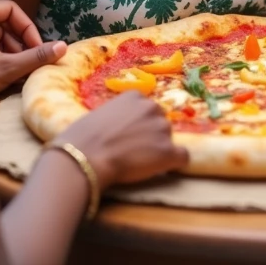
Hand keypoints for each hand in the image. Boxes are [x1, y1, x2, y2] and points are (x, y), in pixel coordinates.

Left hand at [0, 0, 66, 98]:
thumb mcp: (6, 68)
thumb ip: (35, 57)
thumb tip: (63, 48)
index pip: (10, 9)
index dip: (26, 27)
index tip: (36, 47)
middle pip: (4, 25)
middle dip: (20, 45)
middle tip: (31, 63)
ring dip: (12, 55)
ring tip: (21, 75)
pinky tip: (7, 79)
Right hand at [61, 91, 188, 188]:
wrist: (85, 156)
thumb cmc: (83, 137)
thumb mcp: (100, 114)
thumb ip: (117, 115)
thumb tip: (117, 126)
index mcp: (135, 96)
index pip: (147, 109)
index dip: (140, 124)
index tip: (131, 135)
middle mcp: (152, 107)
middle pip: (160, 121)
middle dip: (152, 134)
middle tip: (135, 150)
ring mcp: (162, 128)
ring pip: (170, 139)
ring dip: (160, 149)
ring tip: (141, 162)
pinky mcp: (168, 151)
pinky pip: (182, 157)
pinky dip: (175, 164)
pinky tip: (164, 170)